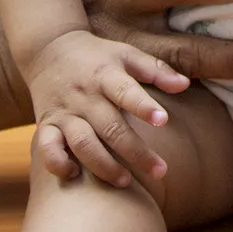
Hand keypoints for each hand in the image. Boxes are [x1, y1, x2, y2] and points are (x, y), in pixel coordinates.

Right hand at [27, 28, 189, 186]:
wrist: (47, 49)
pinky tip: (75, 175)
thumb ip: (156, 70)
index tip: (163, 120)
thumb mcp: (126, 54)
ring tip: (126, 182)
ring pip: (82, 143)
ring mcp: (64, 112)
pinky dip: (58, 164)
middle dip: (136, 152)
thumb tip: (185, 84)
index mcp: (106, 75)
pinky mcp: (47, 125)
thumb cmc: (97, 56)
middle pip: (110, 127)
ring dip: (103, 165)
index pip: (126, 91)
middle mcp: (85, 96)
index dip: (143, 106)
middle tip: (160, 171)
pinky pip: (47, 149)